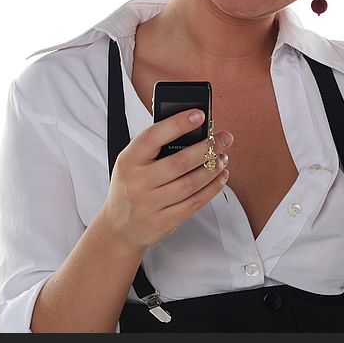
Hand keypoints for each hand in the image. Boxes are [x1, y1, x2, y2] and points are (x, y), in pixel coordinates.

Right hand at [97, 109, 234, 251]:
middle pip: (179, 162)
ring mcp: (150, 204)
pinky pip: (194, 203)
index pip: (152, 137)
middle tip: (224, 139)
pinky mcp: (164, 221)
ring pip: (191, 183)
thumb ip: (156, 147)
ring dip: (212, 168)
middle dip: (207, 148)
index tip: (199, 114)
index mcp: (129, 160)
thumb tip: (194, 130)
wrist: (119, 227)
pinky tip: (220, 177)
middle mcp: (137, 182)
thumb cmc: (131, 187)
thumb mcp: (133, 163)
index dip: (177, 124)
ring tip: (222, 158)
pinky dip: (212, 188)